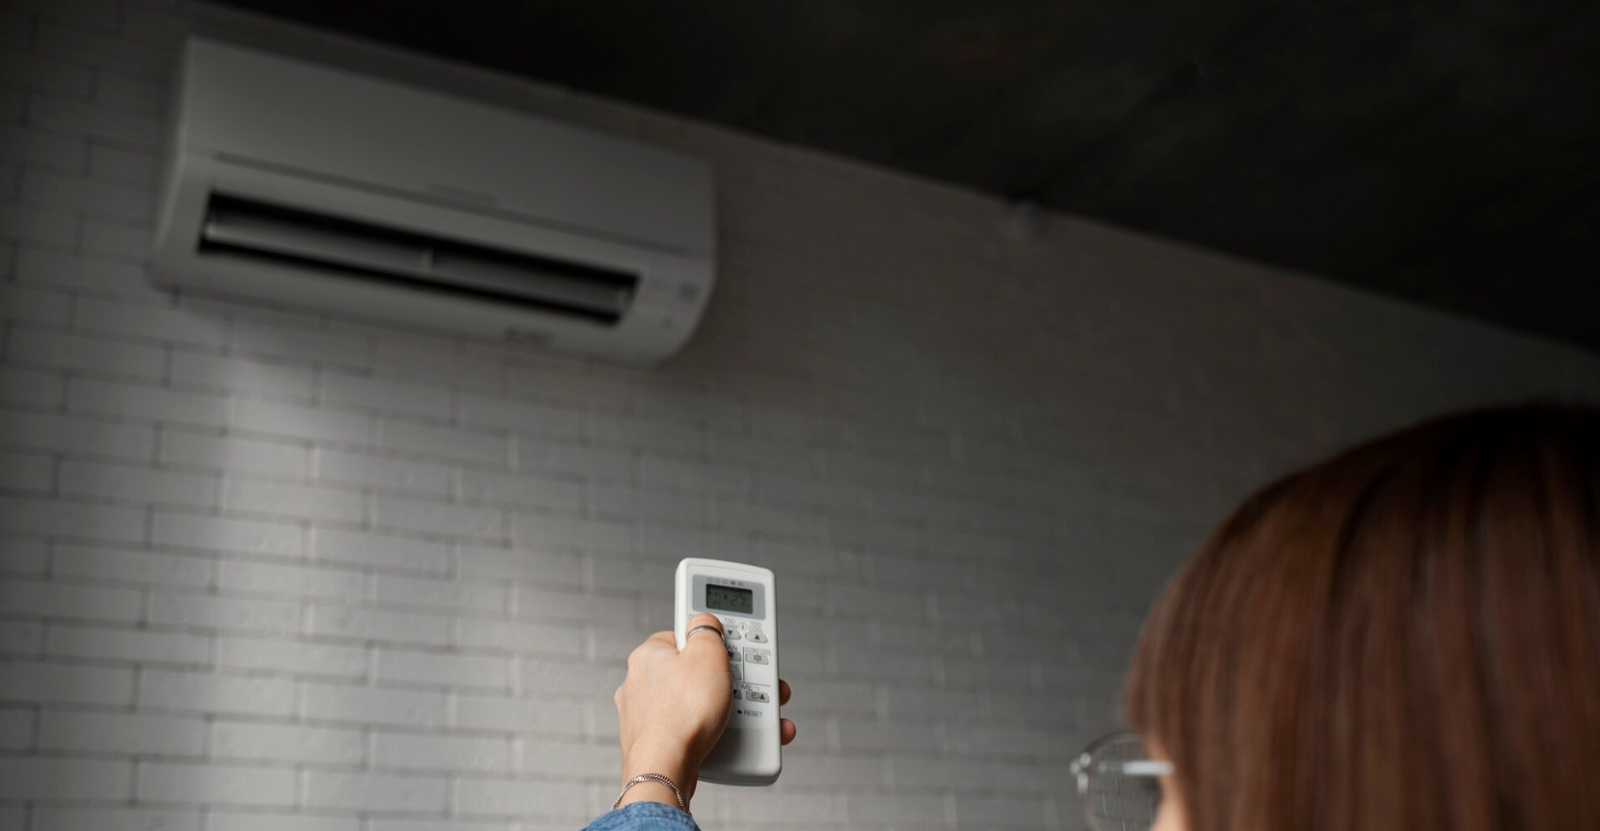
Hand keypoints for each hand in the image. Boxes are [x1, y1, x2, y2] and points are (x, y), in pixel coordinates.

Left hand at [613, 613, 797, 808]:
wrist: (665, 770)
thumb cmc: (682, 715)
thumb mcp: (707, 654)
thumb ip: (707, 629)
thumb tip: (704, 621)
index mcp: (648, 655)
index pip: (684, 636)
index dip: (712, 641)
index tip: (730, 647)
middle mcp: (641, 683)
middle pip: (695, 672)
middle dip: (730, 680)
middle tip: (752, 686)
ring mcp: (646, 715)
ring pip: (696, 704)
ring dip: (728, 708)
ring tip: (754, 717)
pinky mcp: (657, 742)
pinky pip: (692, 730)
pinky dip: (714, 733)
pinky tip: (733, 740)